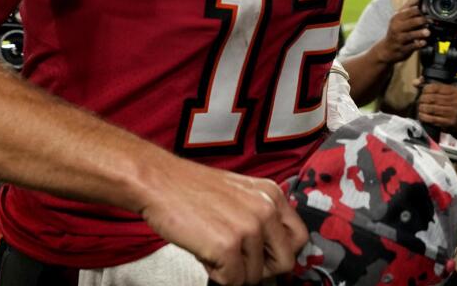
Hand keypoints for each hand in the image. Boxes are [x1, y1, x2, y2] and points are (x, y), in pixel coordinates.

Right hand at [140, 158, 307, 284]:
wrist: (157, 181)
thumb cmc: (190, 188)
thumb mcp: (239, 193)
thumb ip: (260, 215)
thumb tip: (272, 251)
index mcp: (271, 194)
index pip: (299, 238)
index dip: (281, 253)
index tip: (266, 258)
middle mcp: (265, 209)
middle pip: (285, 262)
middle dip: (260, 269)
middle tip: (237, 260)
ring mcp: (248, 228)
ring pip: (255, 276)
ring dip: (233, 270)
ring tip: (212, 246)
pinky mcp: (227, 246)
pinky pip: (233, 281)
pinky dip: (217, 274)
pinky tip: (204, 252)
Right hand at [375, 0, 429, 64]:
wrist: (387, 49)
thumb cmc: (397, 31)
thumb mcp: (399, 18)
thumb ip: (409, 7)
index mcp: (397, 17)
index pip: (409, 10)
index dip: (421, 9)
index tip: (430, 9)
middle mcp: (397, 26)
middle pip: (411, 21)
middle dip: (422, 20)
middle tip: (432, 20)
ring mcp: (399, 38)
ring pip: (410, 34)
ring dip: (420, 33)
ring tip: (428, 32)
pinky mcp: (402, 48)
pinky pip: (411, 46)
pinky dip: (418, 44)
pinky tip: (424, 43)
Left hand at [416, 81, 456, 134]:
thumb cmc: (450, 101)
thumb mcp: (445, 91)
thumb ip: (430, 85)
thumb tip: (416, 82)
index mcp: (455, 91)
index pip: (436, 87)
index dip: (426, 88)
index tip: (422, 91)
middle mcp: (456, 101)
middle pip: (433, 98)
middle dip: (423, 99)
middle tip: (420, 100)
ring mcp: (454, 112)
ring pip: (432, 109)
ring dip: (422, 108)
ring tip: (420, 107)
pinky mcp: (450, 122)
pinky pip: (433, 119)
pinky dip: (425, 117)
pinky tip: (421, 115)